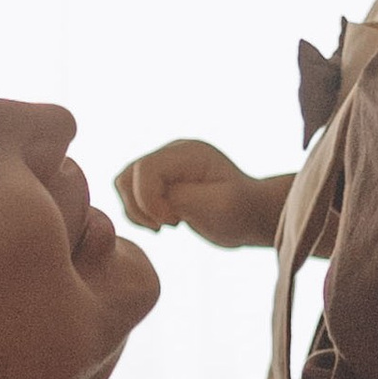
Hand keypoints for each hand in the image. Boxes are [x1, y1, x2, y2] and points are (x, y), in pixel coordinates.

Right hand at [115, 141, 293, 248]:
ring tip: (167, 224)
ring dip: (137, 211)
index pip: (146, 168)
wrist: (252, 214)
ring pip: (124, 184)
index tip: (172, 222)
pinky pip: (131, 195)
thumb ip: (180, 198)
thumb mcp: (218, 206)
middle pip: (128, 175)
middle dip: (140, 206)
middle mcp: (172, 154)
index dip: (148, 200)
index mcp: (188, 153)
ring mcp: (165, 168)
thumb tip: (147, 198)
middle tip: (169, 224)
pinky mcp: (161, 183)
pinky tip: (165, 224)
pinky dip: (140, 214)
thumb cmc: (242, 211)